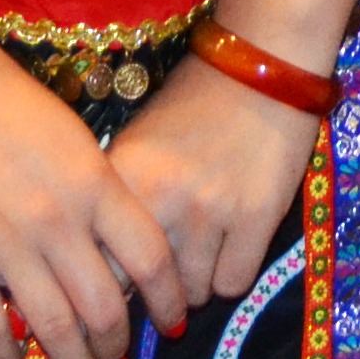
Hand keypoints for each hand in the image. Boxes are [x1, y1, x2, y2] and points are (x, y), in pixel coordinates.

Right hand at [0, 29, 188, 358]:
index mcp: (97, 185)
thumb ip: (99, 193)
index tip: (173, 322)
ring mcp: (6, 244)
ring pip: (53, 327)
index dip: (168, 300)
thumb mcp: (77, 139)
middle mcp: (60, 221)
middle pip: (105, 306)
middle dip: (116, 346)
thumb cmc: (10, 102)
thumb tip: (118, 251)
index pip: (151, 260)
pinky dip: (6, 358)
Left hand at [108, 45, 324, 307]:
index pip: (96, 262)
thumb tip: (102, 268)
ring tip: (202, 252)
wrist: (263, 64)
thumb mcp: (138, 143)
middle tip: (161, 282)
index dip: (105, 283)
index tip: (114, 290)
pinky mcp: (258, 216)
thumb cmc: (194, 103)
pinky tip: (230, 249)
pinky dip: (230, 274)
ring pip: (192, 292)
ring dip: (195, 282)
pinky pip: (233, 283)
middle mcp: (160, 197)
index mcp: (122, 176)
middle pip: (143, 288)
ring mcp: (211, 209)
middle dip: (151, 294)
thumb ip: (118, 201)